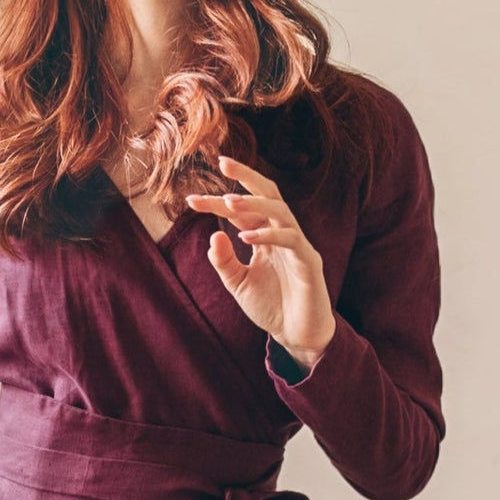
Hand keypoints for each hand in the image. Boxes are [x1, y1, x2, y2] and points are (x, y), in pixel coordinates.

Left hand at [185, 154, 337, 370]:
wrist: (297, 336)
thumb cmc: (271, 307)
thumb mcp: (238, 284)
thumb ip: (224, 262)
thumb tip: (213, 234)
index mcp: (266, 235)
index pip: (241, 211)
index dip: (216, 203)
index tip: (190, 200)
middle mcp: (283, 233)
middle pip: (268, 194)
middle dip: (246, 177)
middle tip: (222, 163)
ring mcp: (298, 245)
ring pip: (280, 211)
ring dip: (254, 203)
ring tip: (229, 202)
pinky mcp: (309, 262)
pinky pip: (291, 239)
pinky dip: (269, 235)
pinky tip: (246, 237)